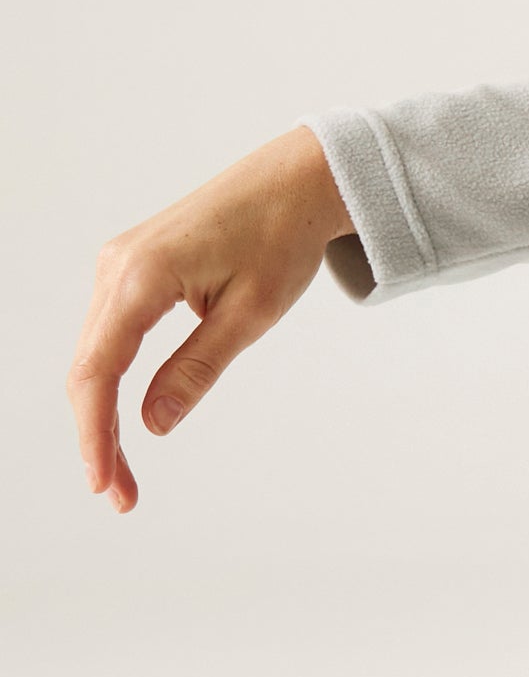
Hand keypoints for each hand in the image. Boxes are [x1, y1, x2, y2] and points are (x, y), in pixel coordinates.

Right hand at [68, 124, 352, 512]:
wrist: (294, 182)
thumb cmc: (282, 239)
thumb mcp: (251, 314)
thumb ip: (197, 368)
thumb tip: (154, 423)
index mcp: (140, 277)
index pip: (98, 371)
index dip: (95, 434)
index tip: (104, 483)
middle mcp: (114, 266)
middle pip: (86, 367)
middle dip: (98, 435)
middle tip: (120, 495)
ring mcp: (117, 263)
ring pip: (92, 352)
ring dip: (101, 411)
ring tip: (124, 469)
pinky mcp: (130, 266)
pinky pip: (108, 331)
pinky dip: (110, 377)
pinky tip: (121, 417)